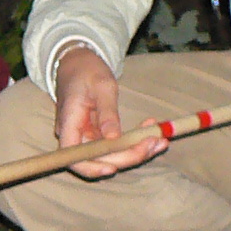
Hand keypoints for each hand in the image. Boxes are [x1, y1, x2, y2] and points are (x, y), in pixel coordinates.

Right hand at [54, 45, 165, 178]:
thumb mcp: (101, 86)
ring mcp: (88, 136)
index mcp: (69, 124)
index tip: (114, 169)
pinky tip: (152, 133)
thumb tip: (113, 138)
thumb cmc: (87, 70)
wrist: (79, 62)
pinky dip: (135, 141)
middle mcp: (76, 136)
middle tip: (155, 143)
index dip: (93, 168)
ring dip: (137, 151)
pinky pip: (116, 144)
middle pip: (98, 160)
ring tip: (160, 140)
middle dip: (128, 156)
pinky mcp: (99, 134)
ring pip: (111, 155)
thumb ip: (107, 113)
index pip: (74, 158)